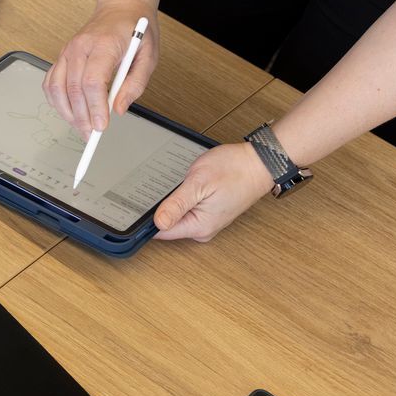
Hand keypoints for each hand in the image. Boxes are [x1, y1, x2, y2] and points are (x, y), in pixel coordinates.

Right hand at [45, 0, 159, 136]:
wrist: (120, 8)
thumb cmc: (136, 30)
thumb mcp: (149, 56)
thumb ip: (135, 84)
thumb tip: (118, 108)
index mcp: (104, 44)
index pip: (92, 82)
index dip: (95, 108)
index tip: (101, 126)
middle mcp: (80, 47)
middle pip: (73, 89)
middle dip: (81, 117)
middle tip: (91, 134)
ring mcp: (67, 51)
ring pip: (56, 88)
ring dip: (66, 112)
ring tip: (80, 126)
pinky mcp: (62, 56)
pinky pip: (50, 82)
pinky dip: (56, 100)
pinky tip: (68, 111)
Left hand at [153, 141, 273, 241]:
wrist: (260, 163)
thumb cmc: (234, 169)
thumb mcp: (199, 183)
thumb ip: (177, 204)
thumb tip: (157, 222)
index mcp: (199, 226)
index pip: (161, 232)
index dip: (145, 221)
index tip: (136, 207)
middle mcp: (203, 229)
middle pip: (167, 225)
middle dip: (159, 209)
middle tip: (157, 189)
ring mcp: (207, 222)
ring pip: (176, 217)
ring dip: (172, 203)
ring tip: (176, 184)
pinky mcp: (209, 213)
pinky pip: (186, 211)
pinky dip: (181, 200)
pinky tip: (184, 187)